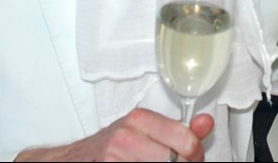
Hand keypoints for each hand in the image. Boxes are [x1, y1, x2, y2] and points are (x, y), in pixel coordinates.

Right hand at [14, 109, 213, 161]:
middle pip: (172, 161)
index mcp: (139, 120)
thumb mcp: (145, 132)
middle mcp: (125, 136)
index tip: (187, 158)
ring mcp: (112, 157)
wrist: (70, 160)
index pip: (186, 142)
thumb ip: (180, 131)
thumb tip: (207, 122)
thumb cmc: (109, 148)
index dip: (192, 156)